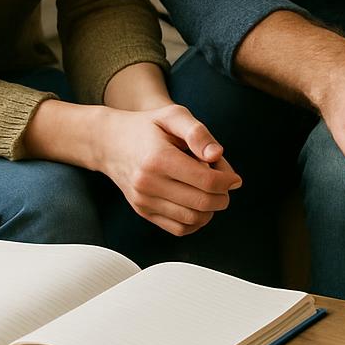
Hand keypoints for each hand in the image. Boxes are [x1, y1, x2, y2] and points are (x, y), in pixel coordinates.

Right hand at [96, 103, 241, 236]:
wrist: (110, 142)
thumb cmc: (148, 126)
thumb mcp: (173, 115)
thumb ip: (198, 133)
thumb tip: (217, 155)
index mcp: (159, 159)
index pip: (206, 181)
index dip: (227, 181)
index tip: (235, 178)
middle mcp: (148, 184)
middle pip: (201, 203)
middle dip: (222, 197)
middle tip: (227, 185)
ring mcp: (143, 201)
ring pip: (191, 220)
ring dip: (210, 210)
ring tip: (211, 192)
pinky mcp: (142, 212)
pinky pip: (177, 228)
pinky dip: (195, 222)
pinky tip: (199, 204)